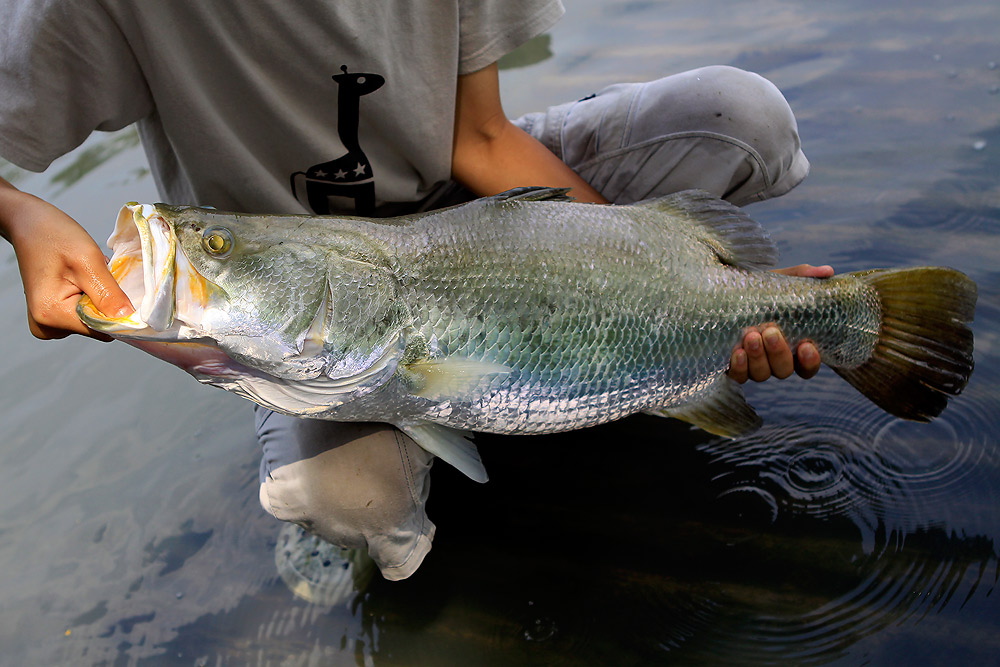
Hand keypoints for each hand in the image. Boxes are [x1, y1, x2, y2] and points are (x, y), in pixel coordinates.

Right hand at [1, 184, 132, 340]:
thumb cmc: (55, 236)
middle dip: (107, 303)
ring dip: (100, 299)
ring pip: (93, 320)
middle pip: (97, 327)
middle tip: (99, 275)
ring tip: (88, 275)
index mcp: (51, 314)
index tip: (122, 290)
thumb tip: (129, 319)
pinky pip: (84, 314)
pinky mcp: (53, 316)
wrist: (31, 225)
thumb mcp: (88, 261)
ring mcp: (49, 323)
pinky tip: (84, 280)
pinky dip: (92, 298)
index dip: (119, 314)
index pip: (101, 329)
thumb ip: (108, 294)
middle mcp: (46, 326)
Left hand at [727, 264, 833, 382]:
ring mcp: (753, 365)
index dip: (810, 361)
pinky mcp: (733, 367)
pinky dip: (740, 367)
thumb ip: (802, 276)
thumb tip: (827, 271)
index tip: (806, 345)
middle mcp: (773, 360)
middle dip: (778, 353)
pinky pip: (739, 376)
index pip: (808, 365)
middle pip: (783, 370)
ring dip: (758, 358)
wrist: (721, 292)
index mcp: (792, 345)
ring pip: (762, 374)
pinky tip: (737, 352)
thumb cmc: (756, 291)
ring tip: (751, 336)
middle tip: (770, 332)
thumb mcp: (778, 282)